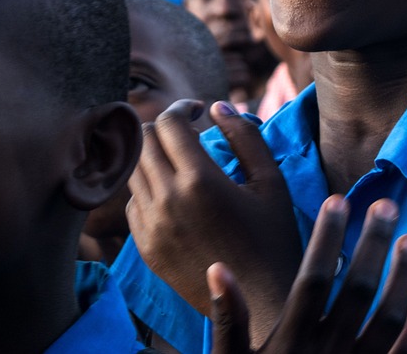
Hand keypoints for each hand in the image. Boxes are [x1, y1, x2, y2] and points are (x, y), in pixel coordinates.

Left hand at [128, 100, 300, 346]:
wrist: (258, 301)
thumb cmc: (273, 237)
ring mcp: (151, 228)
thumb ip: (245, 136)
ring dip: (153, 155)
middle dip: (165, 127)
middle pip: (143, 141)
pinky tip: (174, 193)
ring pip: (132, 170)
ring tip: (180, 160)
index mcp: (200, 180)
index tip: (199, 111)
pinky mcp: (145, 249)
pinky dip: (148, 187)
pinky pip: (132, 203)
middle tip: (189, 132)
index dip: (182, 107)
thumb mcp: (271, 181)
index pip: (169, 123)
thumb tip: (218, 106)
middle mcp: (167, 201)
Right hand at [209, 196, 406, 353]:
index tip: (336, 199)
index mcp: (290, 343)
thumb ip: (227, 321)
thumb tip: (218, 268)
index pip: (312, 280)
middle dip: (372, 243)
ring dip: (402, 274)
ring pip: (388, 317)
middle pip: (356, 290)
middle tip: (386, 203)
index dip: (326, 238)